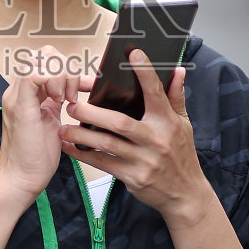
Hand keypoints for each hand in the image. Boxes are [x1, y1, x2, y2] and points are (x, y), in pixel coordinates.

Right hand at [0, 46, 80, 209]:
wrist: (22, 179)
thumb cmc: (37, 157)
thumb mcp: (53, 123)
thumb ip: (58, 104)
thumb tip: (80, 90)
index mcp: (27, 93)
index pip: (47, 60)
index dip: (69, 69)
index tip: (84, 89)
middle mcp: (19, 90)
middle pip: (43, 54)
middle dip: (66, 68)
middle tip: (72, 95)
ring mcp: (17, 96)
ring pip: (40, 59)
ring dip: (61, 75)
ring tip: (66, 99)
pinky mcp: (20, 105)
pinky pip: (34, 74)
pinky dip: (53, 82)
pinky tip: (59, 101)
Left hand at [60, 48, 213, 221]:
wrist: (185, 194)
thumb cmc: (182, 155)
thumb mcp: (184, 125)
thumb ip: (176, 97)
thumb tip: (178, 70)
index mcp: (168, 122)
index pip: (156, 93)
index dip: (145, 73)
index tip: (133, 54)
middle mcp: (156, 140)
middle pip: (120, 122)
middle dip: (93, 113)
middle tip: (72, 104)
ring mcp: (144, 160)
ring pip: (107, 144)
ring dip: (82, 135)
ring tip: (63, 127)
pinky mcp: (133, 177)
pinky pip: (103, 164)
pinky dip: (84, 155)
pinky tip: (70, 147)